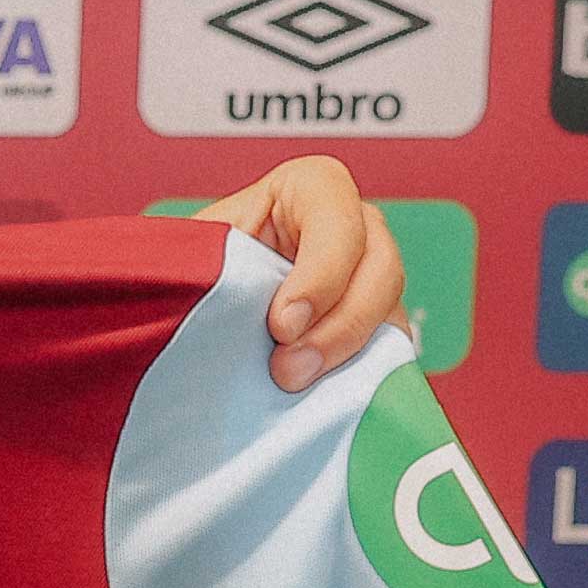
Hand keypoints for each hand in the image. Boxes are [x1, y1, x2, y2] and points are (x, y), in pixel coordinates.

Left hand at [195, 155, 402, 393]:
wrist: (199, 308)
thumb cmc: (199, 267)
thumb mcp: (196, 249)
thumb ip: (205, 258)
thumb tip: (208, 288)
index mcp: (311, 189)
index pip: (338, 218)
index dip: (320, 274)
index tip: (281, 324)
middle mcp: (355, 228)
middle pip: (381, 270)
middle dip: (338, 327)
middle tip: (288, 369)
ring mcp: (372, 279)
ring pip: (391, 316)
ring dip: (349, 358)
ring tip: (296, 385)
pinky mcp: (376, 326)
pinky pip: (389, 353)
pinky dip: (361, 378)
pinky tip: (322, 398)